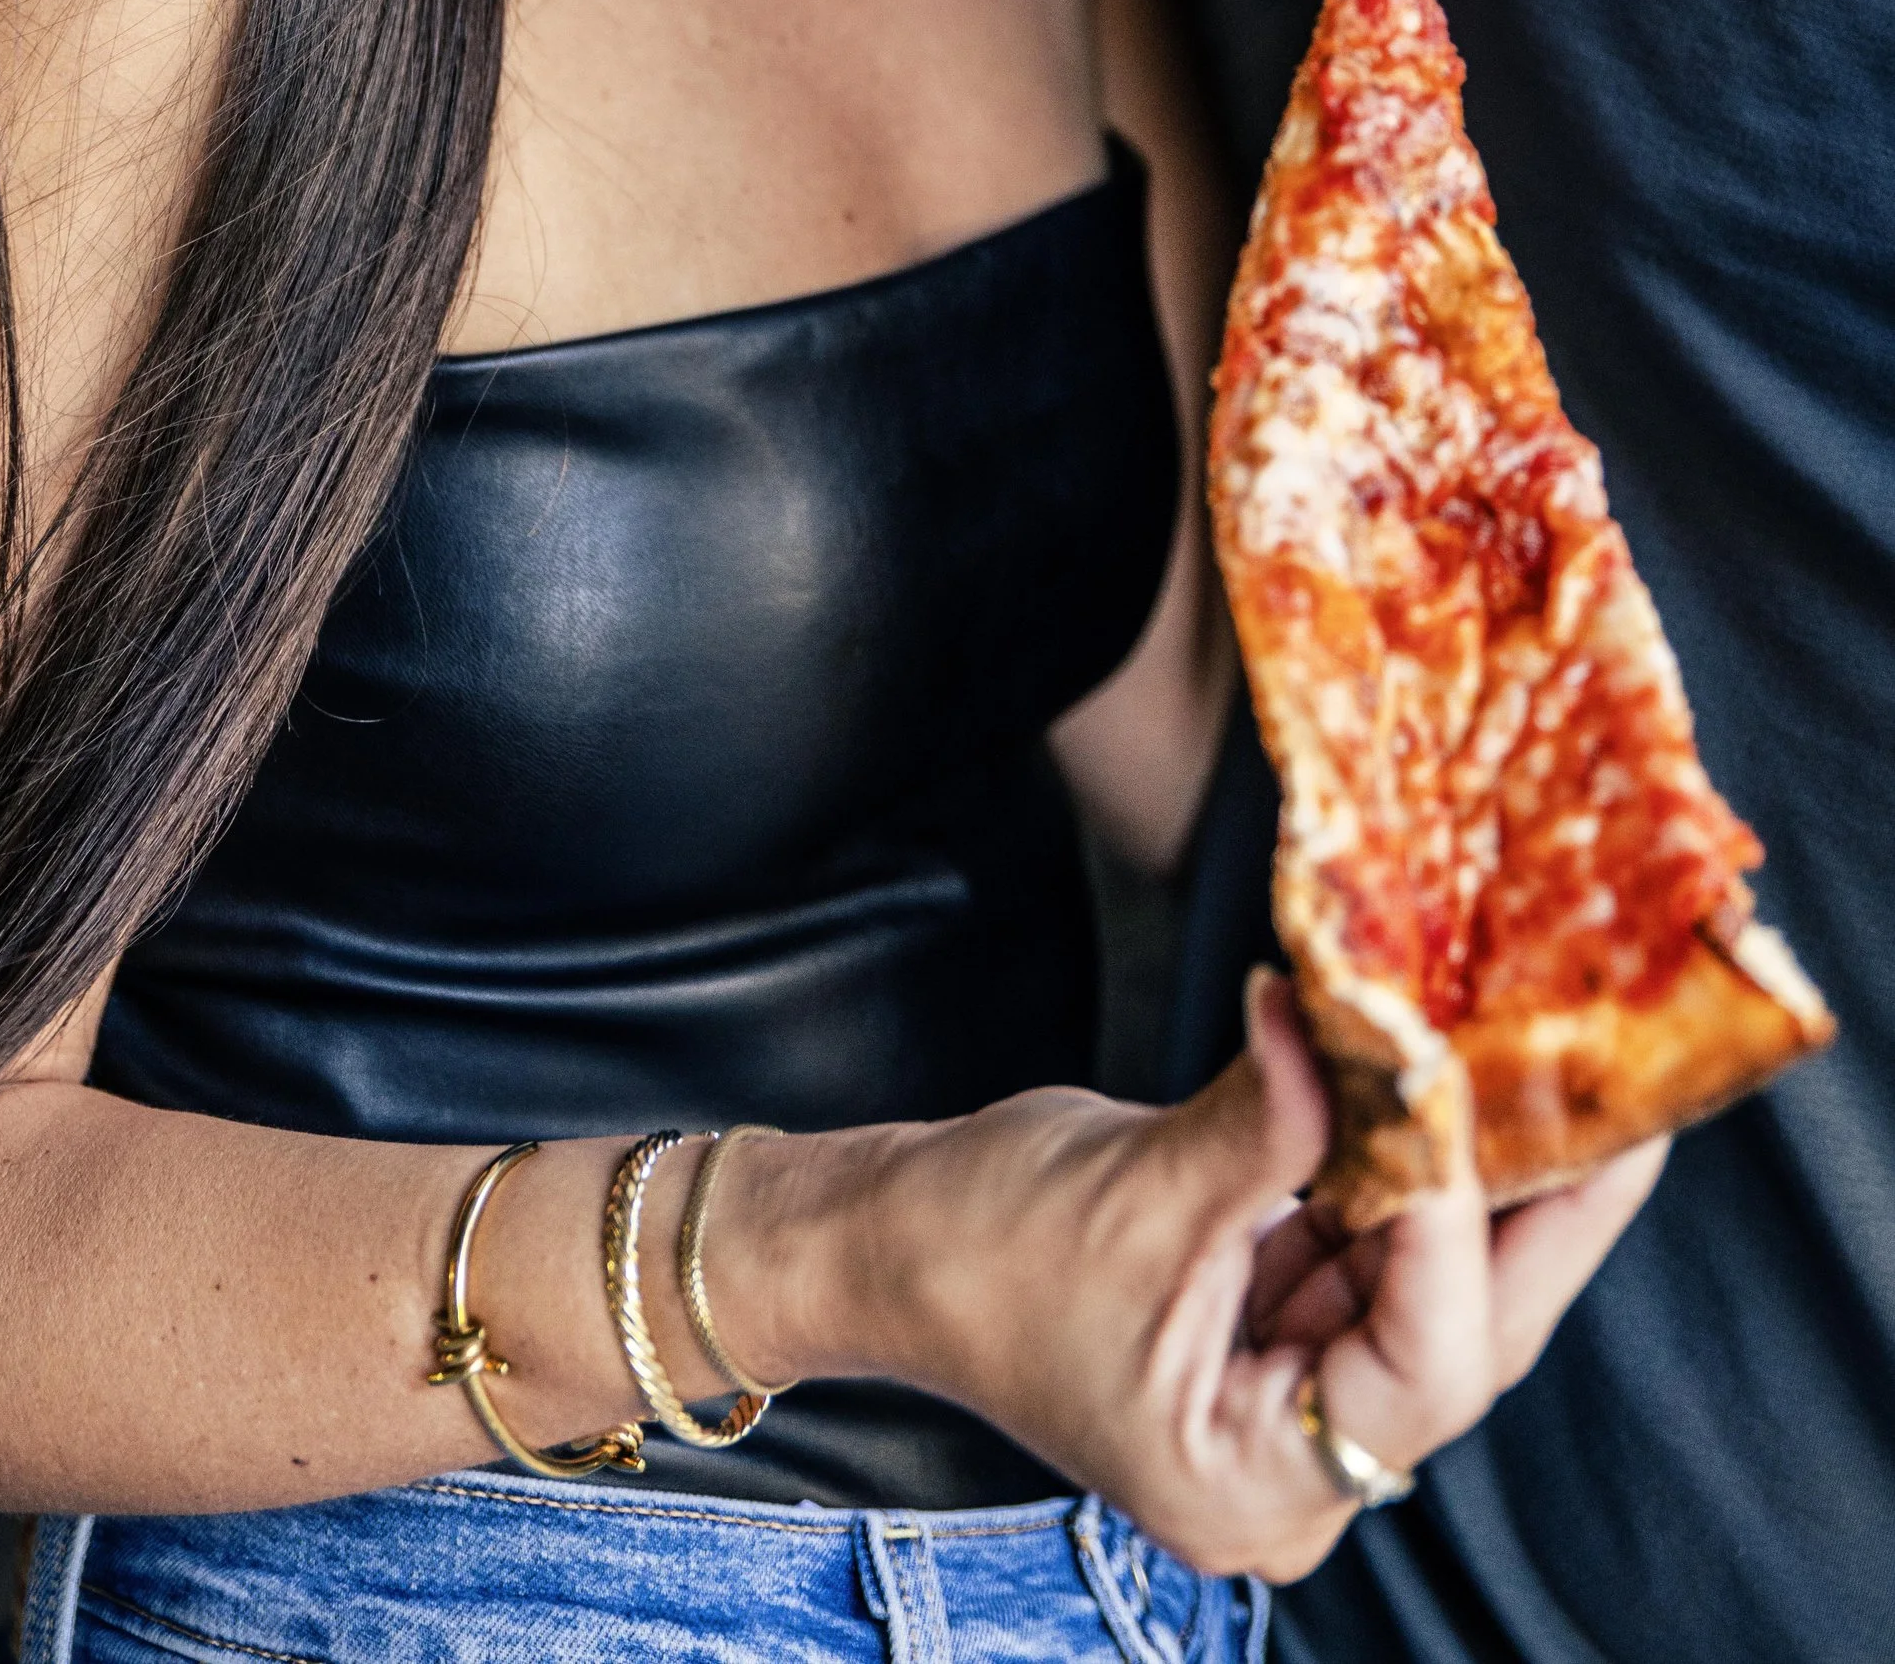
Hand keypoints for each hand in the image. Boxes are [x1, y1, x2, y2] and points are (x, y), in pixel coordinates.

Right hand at [727, 974, 1665, 1584]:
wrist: (881, 1238)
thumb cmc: (973, 1248)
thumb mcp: (1133, 1185)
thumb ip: (1271, 1118)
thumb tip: (1359, 1022)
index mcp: (1252, 1483)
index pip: (1414, 1367)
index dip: (1454, 1228)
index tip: (1459, 1095)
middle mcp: (1295, 1462)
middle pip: (1459, 1332)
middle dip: (1537, 1211)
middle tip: (1624, 1099)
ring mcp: (1293, 1387)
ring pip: (1434, 1278)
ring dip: (1484, 1170)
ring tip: (1563, 1064)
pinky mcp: (1283, 1313)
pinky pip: (1381, 1237)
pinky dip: (1414, 1156)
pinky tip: (1461, 1076)